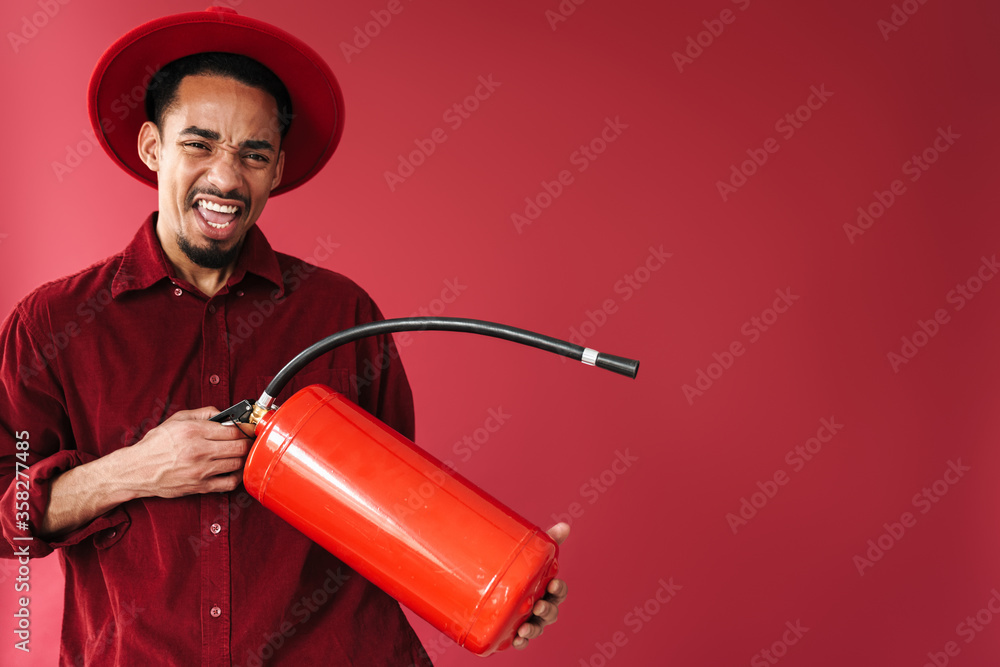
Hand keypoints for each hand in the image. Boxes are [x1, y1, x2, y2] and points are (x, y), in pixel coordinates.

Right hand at [119, 406, 251, 498]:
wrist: (136, 470)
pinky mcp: (199, 486)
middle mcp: (199, 450)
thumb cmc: (155, 445)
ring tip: (241, 453)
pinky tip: (235, 470)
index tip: (250, 428)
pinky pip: (229, 483)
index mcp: (194, 431)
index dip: (247, 428)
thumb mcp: (176, 420)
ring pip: (237, 464)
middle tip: (249, 440)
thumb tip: (224, 413)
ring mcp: (200, 470)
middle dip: (249, 442)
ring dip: (244, 458)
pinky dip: (238, 477)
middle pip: (240, 447)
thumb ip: (203, 413)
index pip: (234, 429)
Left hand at [513, 522, 569, 649]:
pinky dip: (520, 642)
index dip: (559, 590)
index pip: (559, 592)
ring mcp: (528, 618)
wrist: (492, 581)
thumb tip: (565, 526)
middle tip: (538, 607)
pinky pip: (520, 639)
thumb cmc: (521, 567)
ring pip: (536, 628)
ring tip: (524, 629)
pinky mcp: (512, 629)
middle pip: (550, 612)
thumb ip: (548, 539)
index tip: (552, 585)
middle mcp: (540, 605)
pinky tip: (515, 640)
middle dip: (547, 612)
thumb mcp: (533, 552)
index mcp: (546, 588)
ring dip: (533, 630)